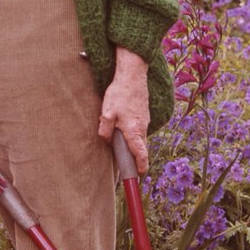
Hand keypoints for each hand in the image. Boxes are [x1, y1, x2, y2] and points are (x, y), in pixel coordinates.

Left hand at [97, 47, 150, 174]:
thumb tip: (106, 140)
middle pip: (141, 147)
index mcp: (133, 130)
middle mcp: (142, 127)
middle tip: (129, 165)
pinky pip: (139, 128)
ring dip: (133, 143)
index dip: (141, 165)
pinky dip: (133, 132)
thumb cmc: (119, 93)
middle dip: (136, 157)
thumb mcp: (107, 112)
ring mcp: (144, 120)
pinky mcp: (143, 114)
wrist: (133, 75)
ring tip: (122, 144)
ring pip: (140, 137)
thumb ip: (105, 130)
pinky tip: (124, 126)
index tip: (140, 174)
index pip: (140, 153)